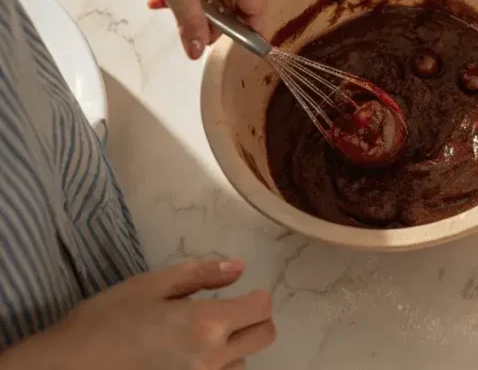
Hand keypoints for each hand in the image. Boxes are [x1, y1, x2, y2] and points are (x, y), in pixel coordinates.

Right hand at [0, 259, 274, 369]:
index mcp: (205, 325)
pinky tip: (185, 360)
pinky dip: (213, 369)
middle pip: (263, 337)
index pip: (261, 309)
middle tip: (230, 313)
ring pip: (241, 363)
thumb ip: (200, 275)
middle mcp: (211, 360)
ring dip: (232, 349)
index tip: (243, 293)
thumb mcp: (149, 286)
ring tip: (196, 340)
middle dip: (254, 320)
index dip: (257, 296)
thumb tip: (239, 268)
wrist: (63, 369)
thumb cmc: (103, 322)